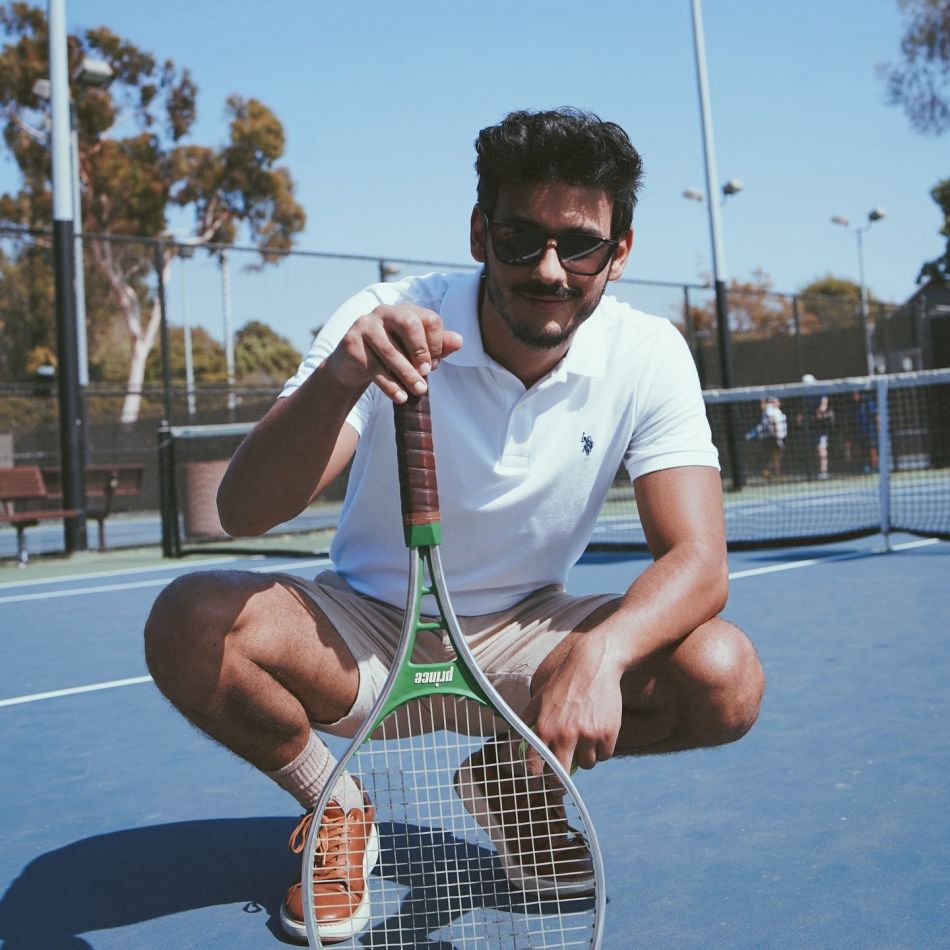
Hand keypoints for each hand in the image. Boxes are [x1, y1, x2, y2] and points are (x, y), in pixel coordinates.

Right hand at [325, 303, 462, 402]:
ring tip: (419, 391)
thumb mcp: (415, 351)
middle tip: (427, 374)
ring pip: (390, 350)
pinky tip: (401, 397)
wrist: (352, 366)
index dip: (436, 344)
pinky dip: (390, 385)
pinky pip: (374, 367)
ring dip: (407, 374)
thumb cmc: (391, 356)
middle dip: (421, 351)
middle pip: (409, 324)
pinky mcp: (351, 344)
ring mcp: (365, 325)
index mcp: (404, 310)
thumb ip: (437, 346)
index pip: (429, 319)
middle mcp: (384, 312)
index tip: (435, 365)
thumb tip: (459, 341)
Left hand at [522, 637, 624, 776]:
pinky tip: (598, 732)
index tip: (539, 780)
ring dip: (585, 757)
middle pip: (560, 777)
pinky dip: (602, 749)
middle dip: (559, 785)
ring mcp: (588, 735)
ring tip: (585, 737)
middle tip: (561, 784)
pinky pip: (604, 755)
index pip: (535, 766)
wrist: (593, 664)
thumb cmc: (563, 681)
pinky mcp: (608, 733)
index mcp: (544, 728)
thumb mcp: (538, 699)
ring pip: (587, 765)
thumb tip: (513, 743)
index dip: (536, 777)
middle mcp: (565, 735)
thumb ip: (525, 723)